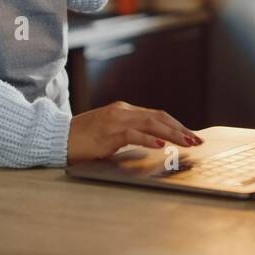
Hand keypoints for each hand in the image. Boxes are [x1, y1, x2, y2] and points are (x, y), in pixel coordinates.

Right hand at [67, 101, 202, 163]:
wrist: (57, 137)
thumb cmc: (82, 139)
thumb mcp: (110, 134)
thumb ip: (129, 134)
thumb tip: (154, 143)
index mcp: (123, 110)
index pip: (157, 115)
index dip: (176, 125)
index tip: (191, 136)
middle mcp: (122, 111)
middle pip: (158, 116)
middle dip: (180, 129)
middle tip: (197, 141)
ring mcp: (115, 119)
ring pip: (151, 122)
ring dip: (172, 133)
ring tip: (187, 142)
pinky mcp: (107, 131)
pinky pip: (133, 133)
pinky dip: (149, 138)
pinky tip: (161, 144)